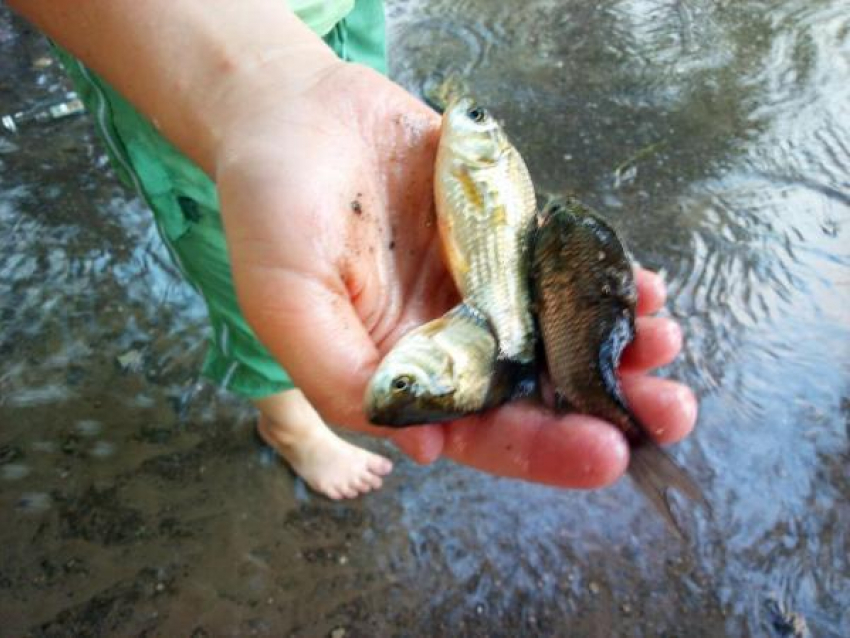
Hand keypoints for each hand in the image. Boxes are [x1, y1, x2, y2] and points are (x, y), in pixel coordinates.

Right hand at [214, 62, 696, 488]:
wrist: (291, 111)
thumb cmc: (272, 205)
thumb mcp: (285, 300)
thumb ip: (340, 377)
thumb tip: (427, 450)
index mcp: (402, 369)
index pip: (479, 431)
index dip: (541, 451)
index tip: (604, 453)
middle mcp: (450, 335)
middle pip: (537, 391)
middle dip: (605, 406)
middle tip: (669, 410)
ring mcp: (483, 282)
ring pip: (561, 329)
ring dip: (616, 344)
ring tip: (664, 342)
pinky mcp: (505, 232)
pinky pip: (563, 263)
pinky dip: (605, 278)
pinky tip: (641, 287)